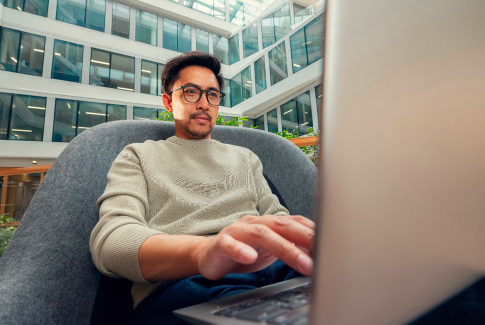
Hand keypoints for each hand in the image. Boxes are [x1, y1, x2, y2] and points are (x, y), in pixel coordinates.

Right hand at [195, 215, 314, 279]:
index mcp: (269, 224)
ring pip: (261, 234)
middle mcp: (255, 223)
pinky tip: (250, 257)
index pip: (295, 222)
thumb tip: (318, 252)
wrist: (209, 255)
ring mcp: (237, 231)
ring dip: (284, 248)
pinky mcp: (220, 243)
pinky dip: (240, 250)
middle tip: (323, 254)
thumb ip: (291, 247)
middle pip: (282, 226)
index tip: (333, 243)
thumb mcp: (271, 251)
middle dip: (305, 239)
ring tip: (302, 263)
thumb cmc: (243, 252)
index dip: (313, 231)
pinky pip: (229, 244)